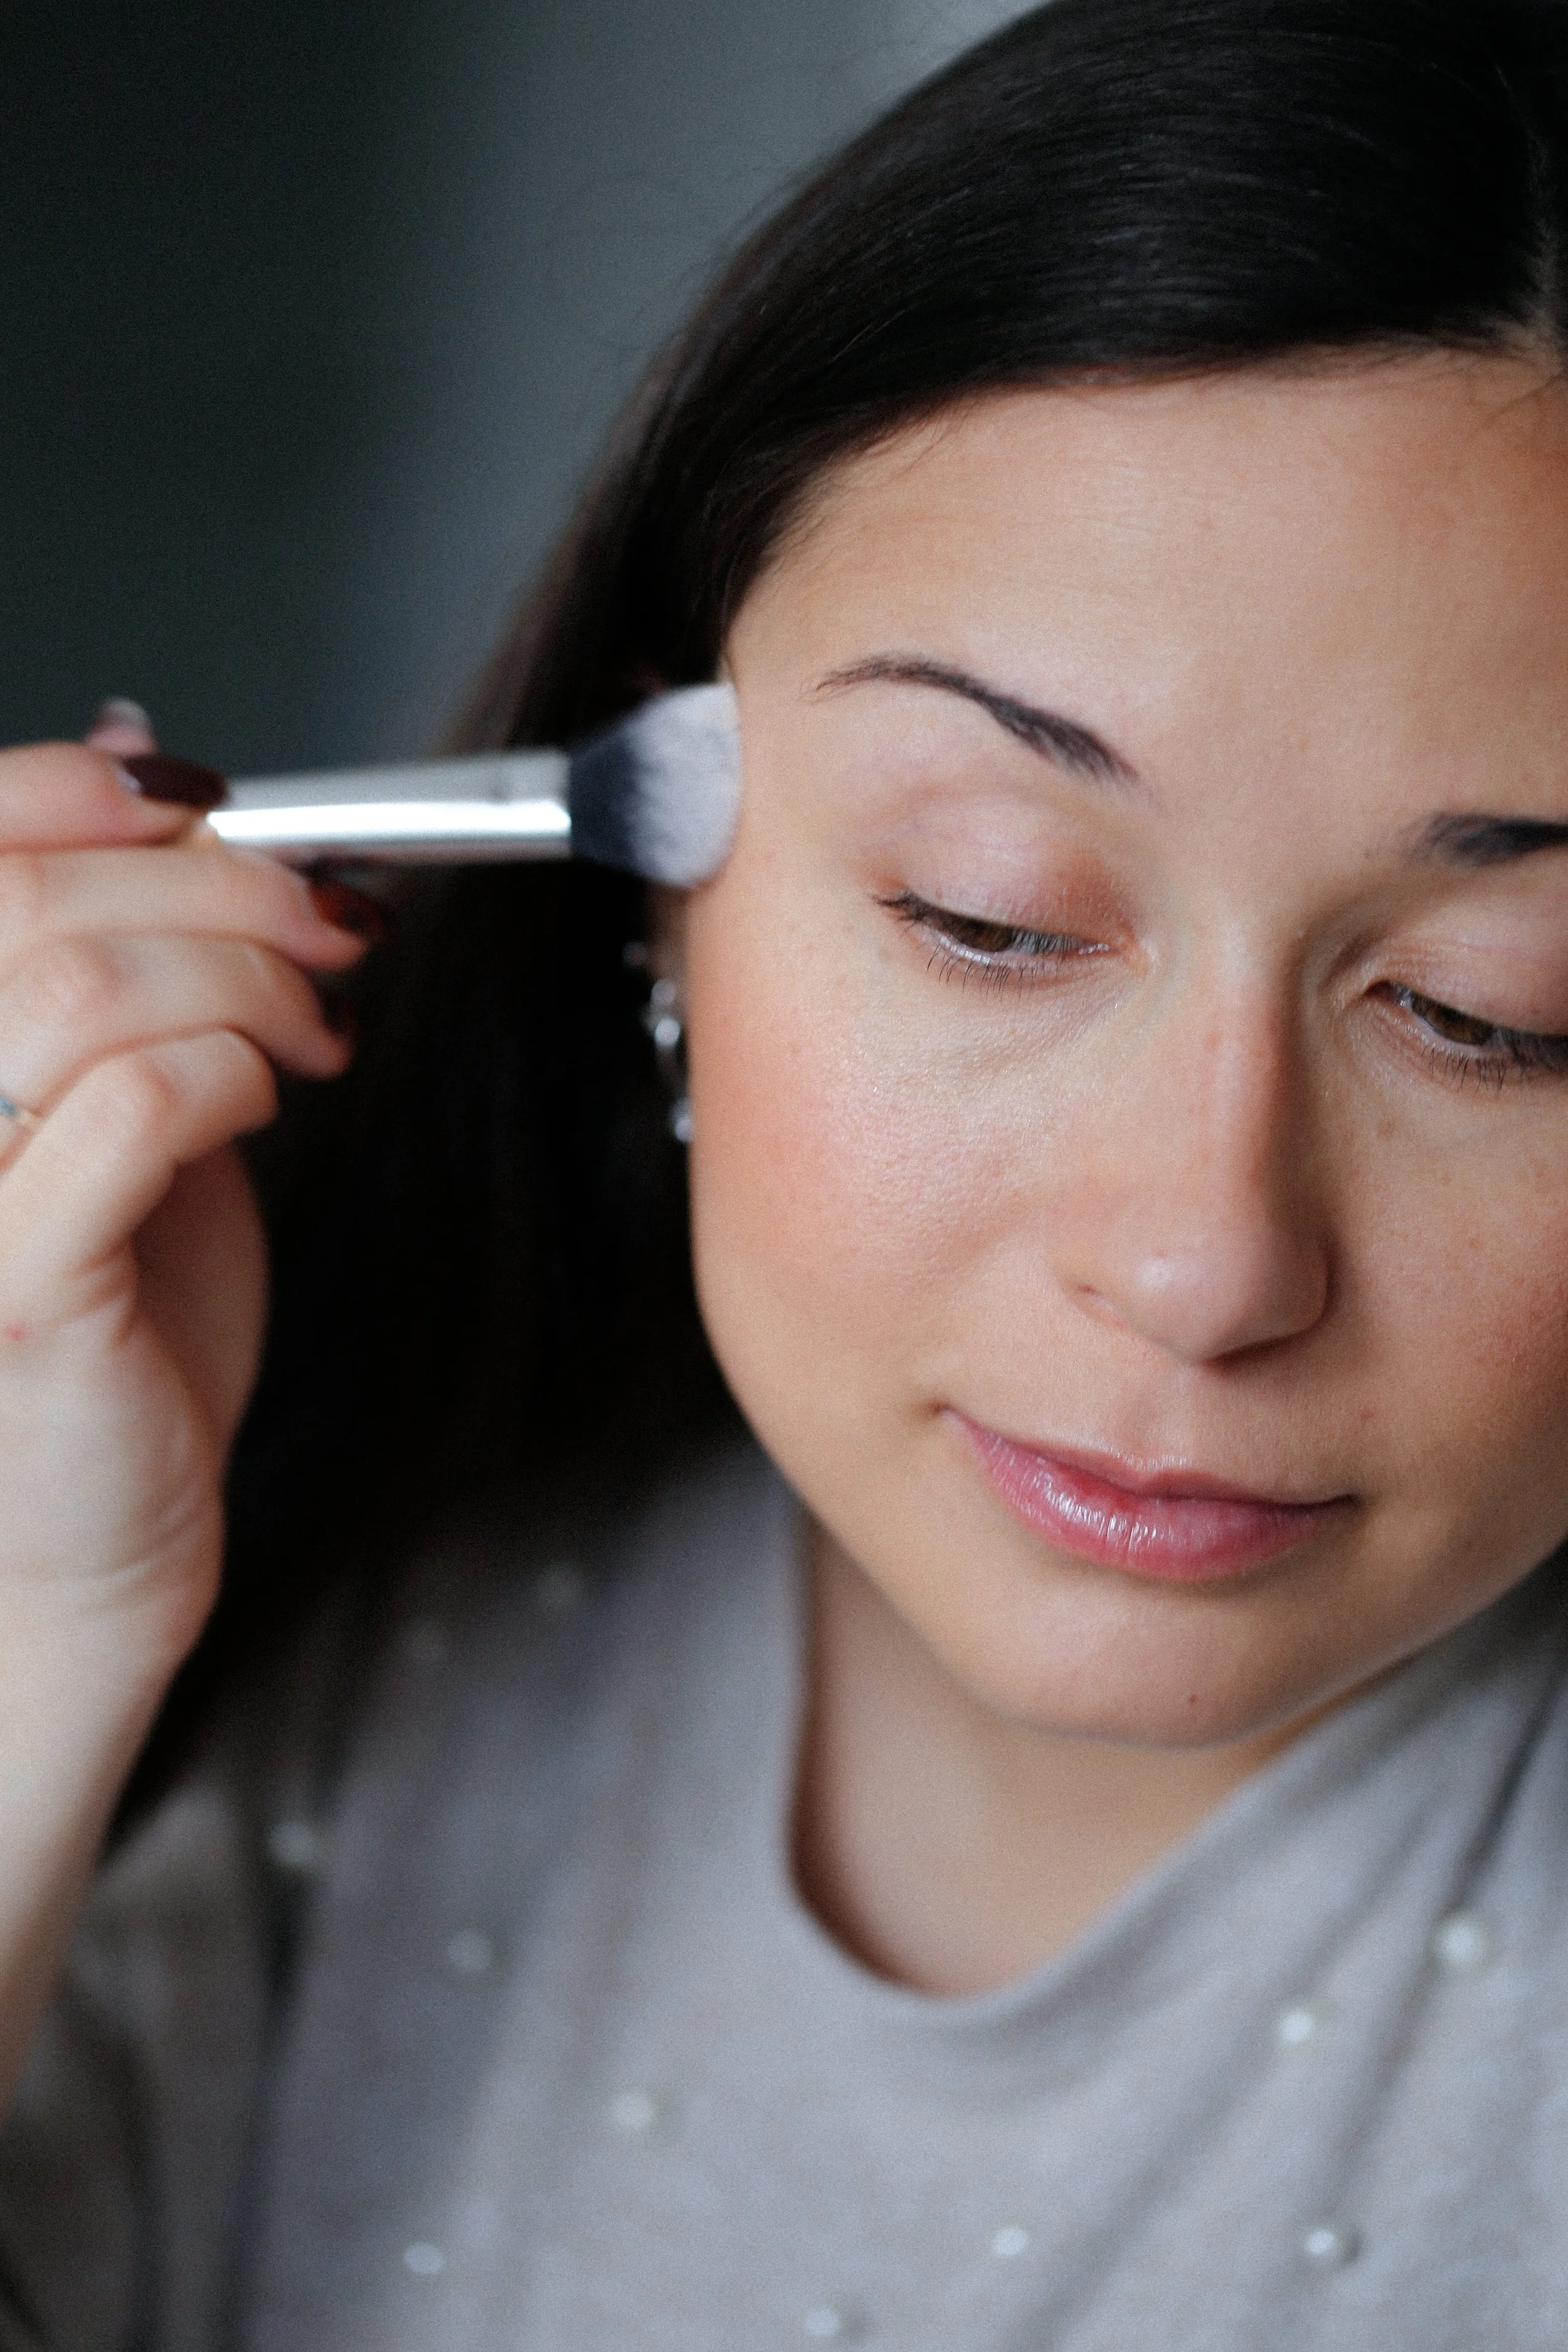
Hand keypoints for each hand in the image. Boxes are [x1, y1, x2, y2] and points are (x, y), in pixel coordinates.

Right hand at [0, 706, 366, 1662]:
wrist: (90, 1531)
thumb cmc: (108, 1320)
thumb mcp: (108, 1093)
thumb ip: (114, 943)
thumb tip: (140, 756)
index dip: (78, 787)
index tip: (210, 800)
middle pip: (28, 902)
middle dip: (219, 884)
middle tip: (325, 926)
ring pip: (86, 987)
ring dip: (246, 979)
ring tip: (313, 1027)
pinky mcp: (9, 1281)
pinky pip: (139, 1104)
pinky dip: (235, 1071)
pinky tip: (270, 1097)